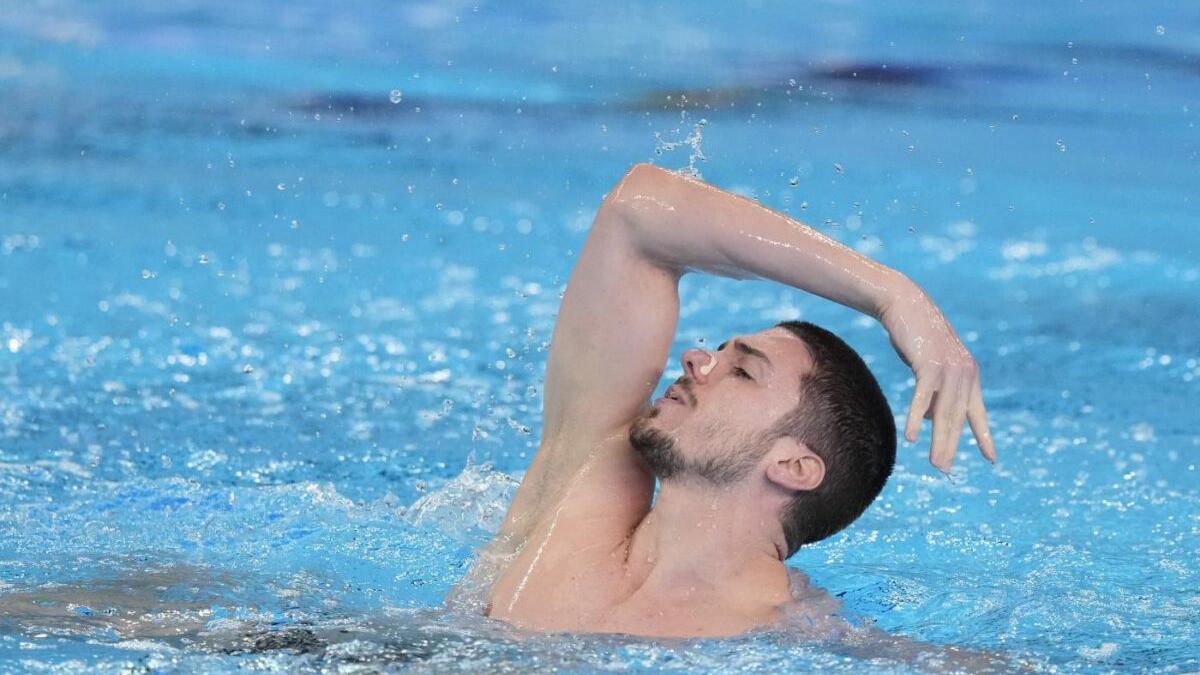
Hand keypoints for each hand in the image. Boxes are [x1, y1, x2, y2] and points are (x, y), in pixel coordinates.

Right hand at [878, 282, 995, 471]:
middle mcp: (965, 374)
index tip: (992, 459)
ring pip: (943, 412)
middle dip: (952, 446)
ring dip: (939, 440)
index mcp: (969, 376)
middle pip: (957, 418)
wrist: (906, 304)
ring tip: (935, 464)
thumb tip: (931, 420)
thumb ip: (935, 393)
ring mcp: (949, 369)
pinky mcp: (929, 364)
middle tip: (945, 470)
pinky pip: (922, 397)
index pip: (977, 413)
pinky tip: (911, 437)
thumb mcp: (929, 367)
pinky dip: (915, 418)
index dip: (984, 437)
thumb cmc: (916, 337)